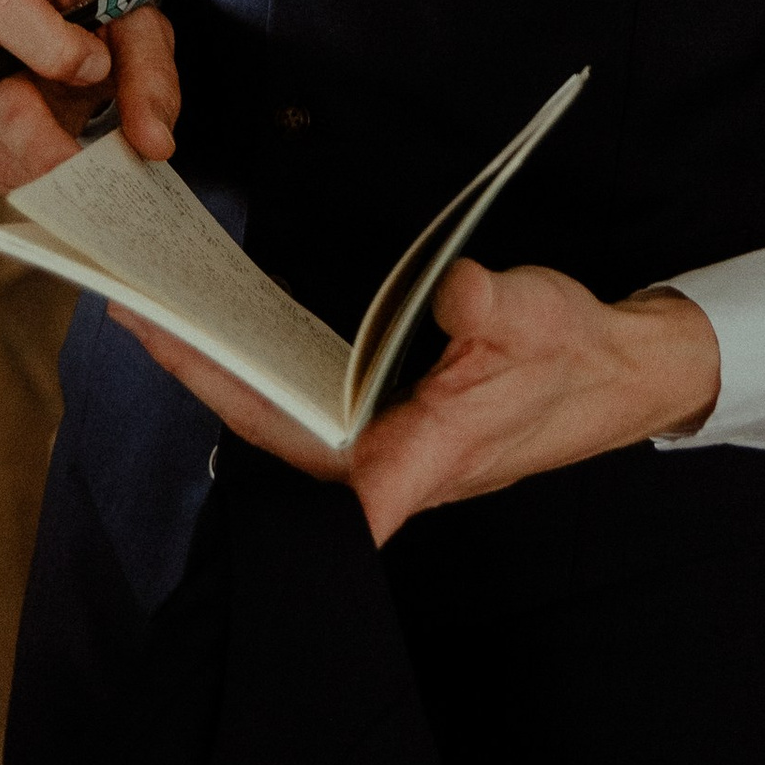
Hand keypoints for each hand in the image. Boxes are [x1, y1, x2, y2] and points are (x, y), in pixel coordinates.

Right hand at [0, 0, 180, 192]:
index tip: (98, 68)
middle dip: (46, 140)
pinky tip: (48, 160)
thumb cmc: (94, 12)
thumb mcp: (136, 24)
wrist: (59, 18)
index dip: (52, 47)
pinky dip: (18, 174)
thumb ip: (150, 77)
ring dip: (36, 164)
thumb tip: (154, 143)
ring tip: (82, 160)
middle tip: (95, 168)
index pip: (2, 7)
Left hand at [109, 259, 720, 545]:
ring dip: (228, 376)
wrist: (622, 373)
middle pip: (277, 435)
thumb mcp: (536, 317)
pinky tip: (240, 333)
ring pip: (288, 423)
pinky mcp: (393, 425)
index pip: (320, 470)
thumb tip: (455, 294)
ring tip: (167, 319)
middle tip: (142, 317)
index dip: (251, 424)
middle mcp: (394, 465)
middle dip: (205, 380)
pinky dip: (268, 369)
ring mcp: (390, 448)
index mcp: (422, 457)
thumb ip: (490, 312)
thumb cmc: (577, 358)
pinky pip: (312, 404)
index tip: (189, 375)